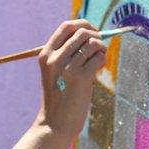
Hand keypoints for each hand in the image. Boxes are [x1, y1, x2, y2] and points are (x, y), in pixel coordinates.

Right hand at [33, 19, 106, 138]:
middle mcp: (54, 58)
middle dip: (96, 36)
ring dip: (101, 49)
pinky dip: (102, 60)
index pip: (66, 27)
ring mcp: (67, 68)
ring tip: (99, 59)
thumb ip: (68, 53)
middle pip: (82, 32)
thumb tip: (93, 34)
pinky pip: (99, 58)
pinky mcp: (81, 78)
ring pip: (92, 44)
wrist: (56, 123)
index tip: (92, 31)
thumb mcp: (57, 71)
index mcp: (46, 54)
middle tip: (100, 47)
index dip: (83, 24)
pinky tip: (97, 70)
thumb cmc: (60, 96)